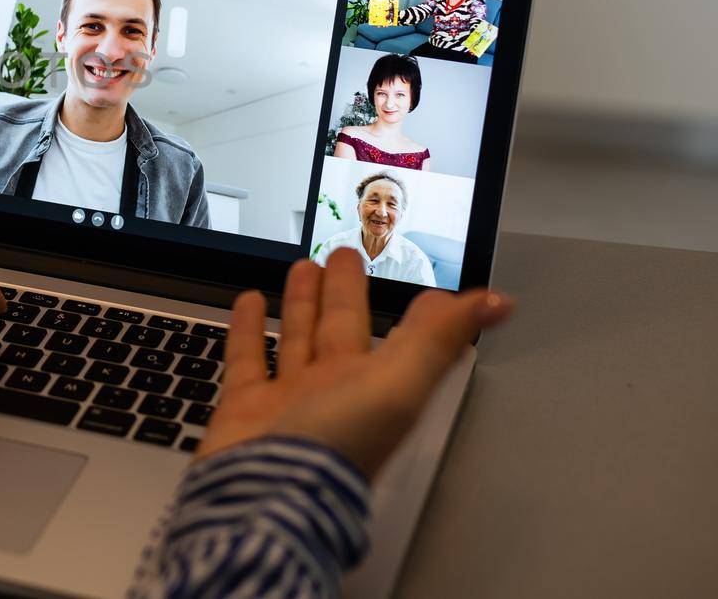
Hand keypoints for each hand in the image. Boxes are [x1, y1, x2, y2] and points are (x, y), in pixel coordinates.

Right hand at [195, 250, 513, 477]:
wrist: (267, 491)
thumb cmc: (338, 444)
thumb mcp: (400, 383)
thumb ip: (440, 337)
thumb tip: (499, 303)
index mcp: (374, 385)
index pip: (400, 336)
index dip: (410, 309)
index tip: (417, 280)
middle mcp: (333, 390)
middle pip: (340, 329)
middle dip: (343, 292)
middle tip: (342, 255)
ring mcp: (289, 398)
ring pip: (297, 339)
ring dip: (300, 304)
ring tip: (301, 268)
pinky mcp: (246, 405)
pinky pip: (247, 359)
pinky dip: (248, 329)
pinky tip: (250, 303)